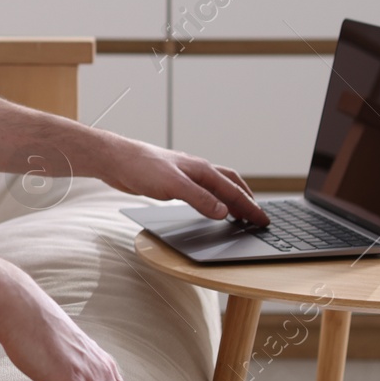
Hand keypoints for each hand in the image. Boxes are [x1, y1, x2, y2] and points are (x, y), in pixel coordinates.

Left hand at [83, 133, 269, 225]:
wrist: (116, 160)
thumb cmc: (142, 167)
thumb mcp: (174, 186)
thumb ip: (199, 199)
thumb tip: (223, 212)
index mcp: (202, 169)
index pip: (233, 190)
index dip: (250, 207)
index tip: (263, 220)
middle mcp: (197, 170)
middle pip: (230, 184)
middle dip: (246, 200)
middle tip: (257, 216)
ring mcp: (185, 174)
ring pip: (216, 187)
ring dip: (230, 199)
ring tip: (239, 213)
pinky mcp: (173, 182)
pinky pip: (201, 192)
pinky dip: (212, 200)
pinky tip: (209, 208)